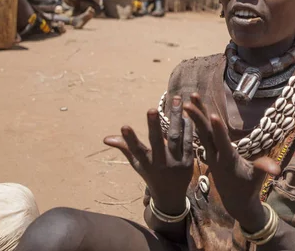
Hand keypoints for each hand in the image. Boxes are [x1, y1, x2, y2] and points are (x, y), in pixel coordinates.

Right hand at [104, 97, 194, 214]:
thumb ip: (125, 147)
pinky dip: (188, 127)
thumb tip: (105, 138)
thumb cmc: (151, 175)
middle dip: (154, 126)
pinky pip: (189, 141)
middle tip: (151, 109)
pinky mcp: (189, 161)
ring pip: (175, 137)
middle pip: (157, 142)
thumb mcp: (137, 164)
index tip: (124, 126)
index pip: (135, 150)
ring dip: (176, 117)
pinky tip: (187, 113)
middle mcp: (160, 164)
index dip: (129, 139)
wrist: (171, 196)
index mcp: (145, 164)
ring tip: (177, 99)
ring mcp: (176, 163)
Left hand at [184, 94, 280, 232]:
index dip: (218, 129)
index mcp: (228, 160)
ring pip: (201, 132)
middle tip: (189, 101)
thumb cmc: (248, 188)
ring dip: (195, 116)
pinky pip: (200, 136)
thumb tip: (277, 169)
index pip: (222, 142)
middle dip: (198, 117)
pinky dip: (196, 123)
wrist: (235, 201)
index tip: (212, 114)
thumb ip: (264, 169)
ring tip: (189, 99)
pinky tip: (192, 112)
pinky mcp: (209, 153)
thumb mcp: (257, 178)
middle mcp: (216, 156)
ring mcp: (210, 154)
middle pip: (205, 134)